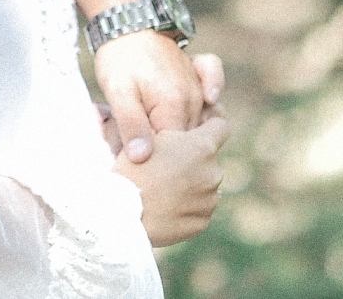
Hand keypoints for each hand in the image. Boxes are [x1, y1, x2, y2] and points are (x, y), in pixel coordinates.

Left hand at [94, 30, 223, 162]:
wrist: (126, 21)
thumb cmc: (118, 58)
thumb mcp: (117, 93)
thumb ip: (131, 125)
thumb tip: (142, 158)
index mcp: (175, 106)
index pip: (175, 150)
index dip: (154, 157)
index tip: (134, 153)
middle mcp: (194, 98)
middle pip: (189, 137)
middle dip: (167, 143)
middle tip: (139, 138)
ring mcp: (198, 85)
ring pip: (201, 118)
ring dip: (184, 126)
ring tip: (155, 125)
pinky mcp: (197, 71)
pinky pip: (213, 80)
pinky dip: (212, 86)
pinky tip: (206, 95)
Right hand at [113, 111, 228, 246]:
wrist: (121, 212)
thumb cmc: (129, 169)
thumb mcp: (144, 136)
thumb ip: (165, 125)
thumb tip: (171, 122)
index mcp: (201, 147)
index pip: (221, 126)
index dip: (208, 125)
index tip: (195, 130)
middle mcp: (213, 172)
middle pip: (209, 159)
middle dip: (192, 159)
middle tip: (164, 164)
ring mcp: (210, 199)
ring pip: (204, 184)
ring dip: (189, 183)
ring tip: (161, 188)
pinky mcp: (203, 221)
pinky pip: (198, 208)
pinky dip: (185, 205)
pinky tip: (163, 205)